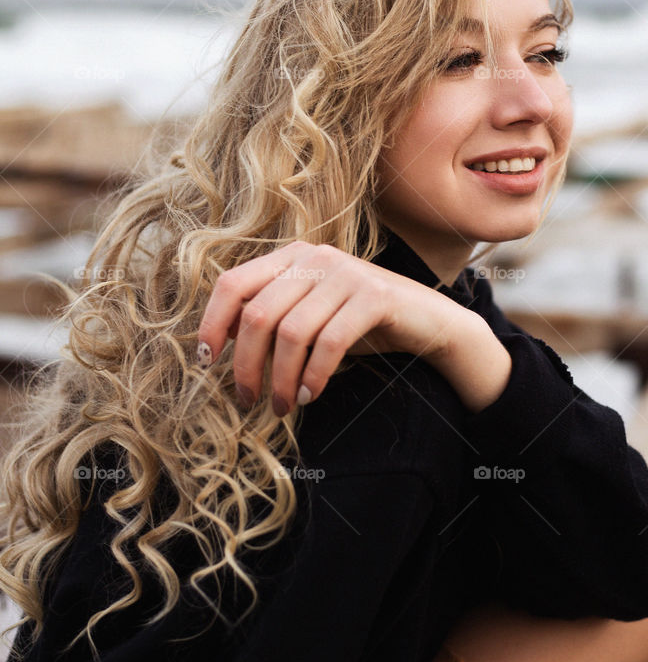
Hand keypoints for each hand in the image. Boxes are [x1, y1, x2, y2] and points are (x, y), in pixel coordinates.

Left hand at [196, 240, 470, 414]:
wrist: (426, 320)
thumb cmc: (358, 322)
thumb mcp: (309, 313)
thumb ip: (271, 316)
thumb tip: (218, 347)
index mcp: (291, 256)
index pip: (233, 284)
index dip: (212, 322)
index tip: (208, 361)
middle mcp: (315, 257)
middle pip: (258, 314)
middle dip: (246, 364)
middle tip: (248, 399)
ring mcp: (346, 273)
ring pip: (292, 333)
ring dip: (281, 379)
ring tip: (283, 405)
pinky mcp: (374, 296)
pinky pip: (330, 342)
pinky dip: (314, 375)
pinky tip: (310, 395)